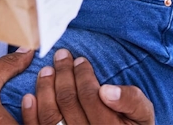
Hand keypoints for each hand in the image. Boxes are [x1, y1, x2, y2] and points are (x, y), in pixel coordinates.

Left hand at [21, 49, 154, 124]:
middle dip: (63, 74)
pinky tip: (30, 96)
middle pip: (68, 103)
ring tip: (46, 70)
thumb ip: (132, 101)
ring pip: (50, 116)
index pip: (91, 97)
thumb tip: (107, 90)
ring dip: (45, 89)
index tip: (80, 60)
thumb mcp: (143, 116)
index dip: (83, 75)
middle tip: (61, 56)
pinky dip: (30, 114)